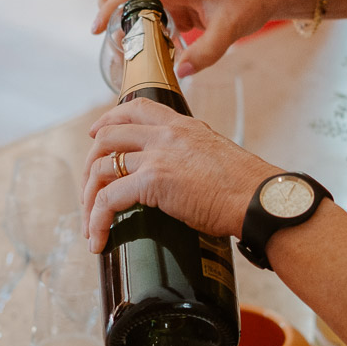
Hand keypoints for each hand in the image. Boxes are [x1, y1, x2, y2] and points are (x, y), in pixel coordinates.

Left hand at [82, 98, 280, 250]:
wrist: (259, 200)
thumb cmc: (247, 188)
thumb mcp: (216, 156)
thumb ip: (193, 156)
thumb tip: (182, 177)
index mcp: (182, 125)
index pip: (135, 108)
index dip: (107, 120)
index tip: (95, 134)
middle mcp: (166, 134)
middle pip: (107, 136)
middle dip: (89, 165)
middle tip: (87, 190)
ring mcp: (158, 155)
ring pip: (101, 167)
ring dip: (88, 197)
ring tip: (91, 223)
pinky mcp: (153, 181)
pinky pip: (108, 199)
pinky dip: (97, 220)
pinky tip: (98, 237)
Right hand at [91, 0, 294, 76]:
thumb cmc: (250, 3)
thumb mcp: (232, 30)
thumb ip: (207, 51)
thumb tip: (180, 70)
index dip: (110, 6)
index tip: (96, 28)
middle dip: (108, 1)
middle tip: (113, 32)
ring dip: (124, 15)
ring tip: (130, 45)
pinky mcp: (177, 3)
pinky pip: (149, 9)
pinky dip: (142, 26)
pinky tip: (153, 48)